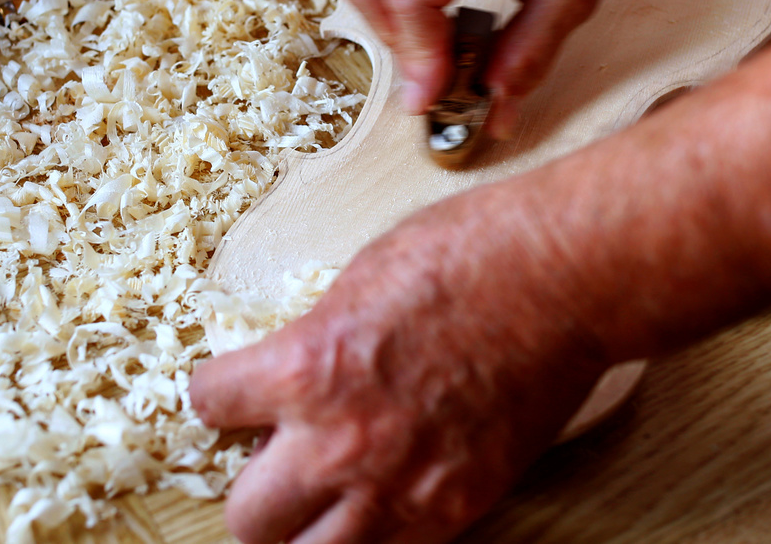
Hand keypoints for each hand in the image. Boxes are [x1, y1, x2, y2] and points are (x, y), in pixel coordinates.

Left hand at [189, 184, 608, 543]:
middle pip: (248, 518)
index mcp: (307, 369)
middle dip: (251, 487)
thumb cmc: (469, 255)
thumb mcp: (356, 280)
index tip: (229, 393)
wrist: (560, 277)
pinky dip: (376, 533)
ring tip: (320, 497)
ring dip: (306, 529)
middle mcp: (344, 443)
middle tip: (270, 461)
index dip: (216, 394)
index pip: (210, 405)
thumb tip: (293, 368)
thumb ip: (313, 341)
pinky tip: (382, 498)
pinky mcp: (458, 505)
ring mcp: (404, 487)